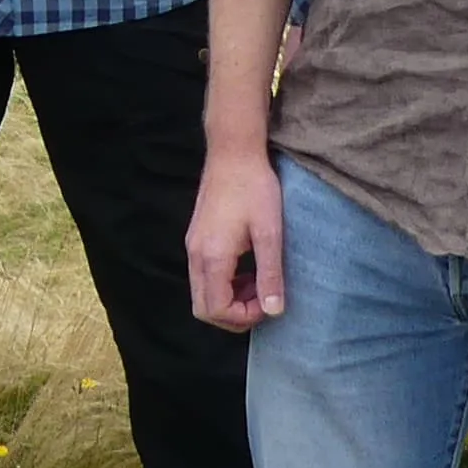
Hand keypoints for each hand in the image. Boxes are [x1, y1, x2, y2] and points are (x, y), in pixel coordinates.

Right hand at [185, 145, 285, 330]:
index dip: (244, 317)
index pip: (216, 309)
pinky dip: (224, 283)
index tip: (268, 303)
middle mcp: (196, 254)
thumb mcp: (269, 232)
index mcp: (212, 256)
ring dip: (230, 299)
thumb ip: (270, 274)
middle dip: (234, 314)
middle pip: (203, 307)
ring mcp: (193, 245)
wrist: (233, 151)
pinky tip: (247, 268)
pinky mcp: (197, 237)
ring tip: (259, 284)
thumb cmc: (254, 187)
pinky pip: (204, 275)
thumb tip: (274, 312)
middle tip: (263, 301)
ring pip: (202, 292)